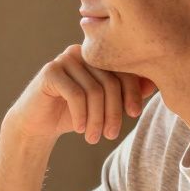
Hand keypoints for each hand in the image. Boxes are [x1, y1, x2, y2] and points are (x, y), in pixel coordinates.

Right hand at [5, 44, 155, 144]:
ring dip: (96, 119)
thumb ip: (125, 93)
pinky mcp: (50, 71)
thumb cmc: (72, 113)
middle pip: (109, 81)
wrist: (36, 124)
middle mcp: (81, 52)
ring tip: (94, 137)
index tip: (134, 114)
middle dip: (113, 112)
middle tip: (111, 135)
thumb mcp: (103, 105)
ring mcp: (64, 59)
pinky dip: (80, 116)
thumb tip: (153, 85)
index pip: (123, 69)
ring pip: (94, 91)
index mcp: (97, 56)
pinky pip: (75, 94)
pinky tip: (79, 129)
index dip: (132, 91)